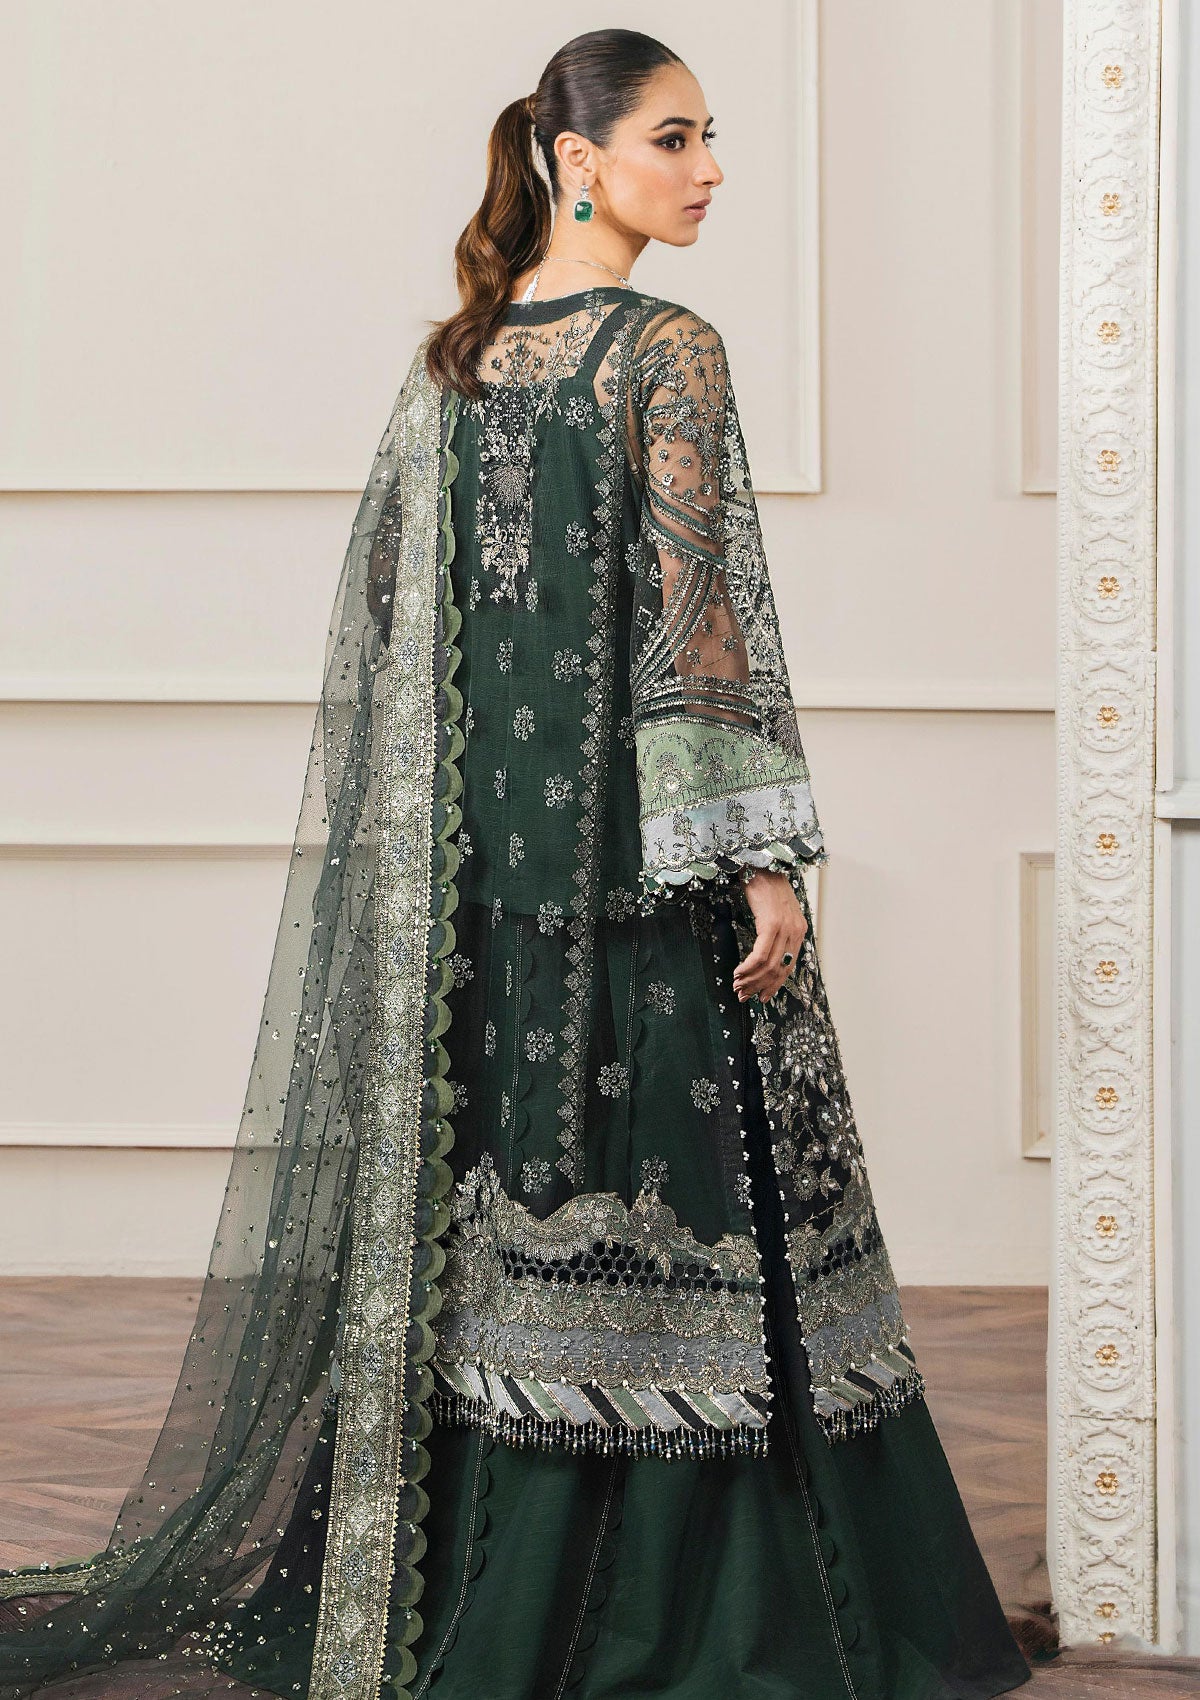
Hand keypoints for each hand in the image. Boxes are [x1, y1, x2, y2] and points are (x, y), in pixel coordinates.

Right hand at [732, 869, 807, 1004]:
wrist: (761, 863)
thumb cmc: (765, 886)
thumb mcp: (776, 912)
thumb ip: (776, 933)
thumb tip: (763, 958)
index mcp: (799, 931)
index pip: (789, 968)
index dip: (773, 985)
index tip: (760, 997)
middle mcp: (796, 931)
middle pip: (779, 970)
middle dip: (760, 987)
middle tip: (743, 995)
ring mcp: (786, 928)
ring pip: (769, 966)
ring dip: (751, 980)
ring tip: (737, 986)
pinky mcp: (772, 924)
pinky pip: (760, 954)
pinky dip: (748, 967)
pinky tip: (738, 972)